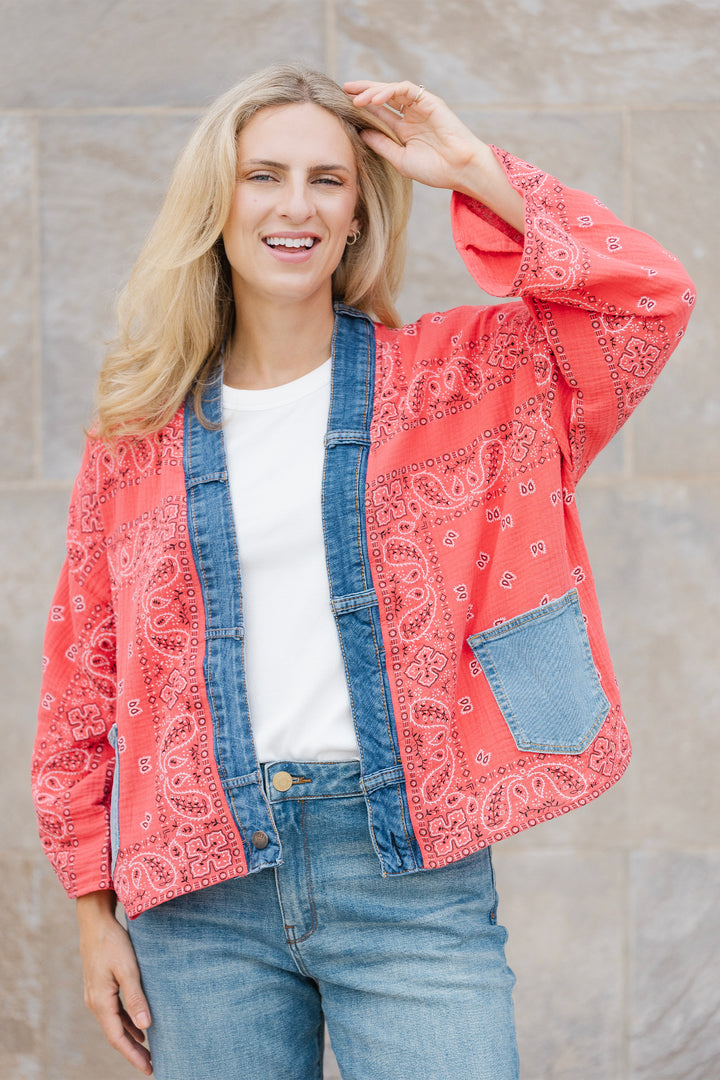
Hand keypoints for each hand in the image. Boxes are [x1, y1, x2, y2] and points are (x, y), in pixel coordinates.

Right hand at [76, 891, 152, 1074]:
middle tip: (151, 1065)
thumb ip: (136, 998)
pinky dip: (126, 1022)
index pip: (118, 1037)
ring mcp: (96, 995)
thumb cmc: (113, 942)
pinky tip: (138, 1026)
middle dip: (133, 1051)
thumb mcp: (128, 969)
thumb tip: (145, 1027)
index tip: (149, 1068)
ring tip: (148, 1051)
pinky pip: (114, 1012)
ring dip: (130, 1038)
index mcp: (100, 1002)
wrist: (95, 922)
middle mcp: (95, 1003)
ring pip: (114, 1024)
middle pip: (115, 1034)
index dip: (133, 1055)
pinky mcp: (100, 987)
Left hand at [343, 80, 524, 232]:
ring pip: (393, 90)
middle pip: (384, 97)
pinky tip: (375, 99)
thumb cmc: (434, 170)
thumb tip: (360, 132)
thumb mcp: (400, 159)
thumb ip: (381, 145)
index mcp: (404, 130)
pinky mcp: (430, 101)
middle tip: (345, 89)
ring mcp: (421, 107)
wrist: (460, 170)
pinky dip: (389, 91)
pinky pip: (406, 90)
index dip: (362, 107)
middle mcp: (411, 115)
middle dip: (364, 91)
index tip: (343, 105)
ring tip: (356, 98)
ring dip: (373, 91)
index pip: (380, 112)